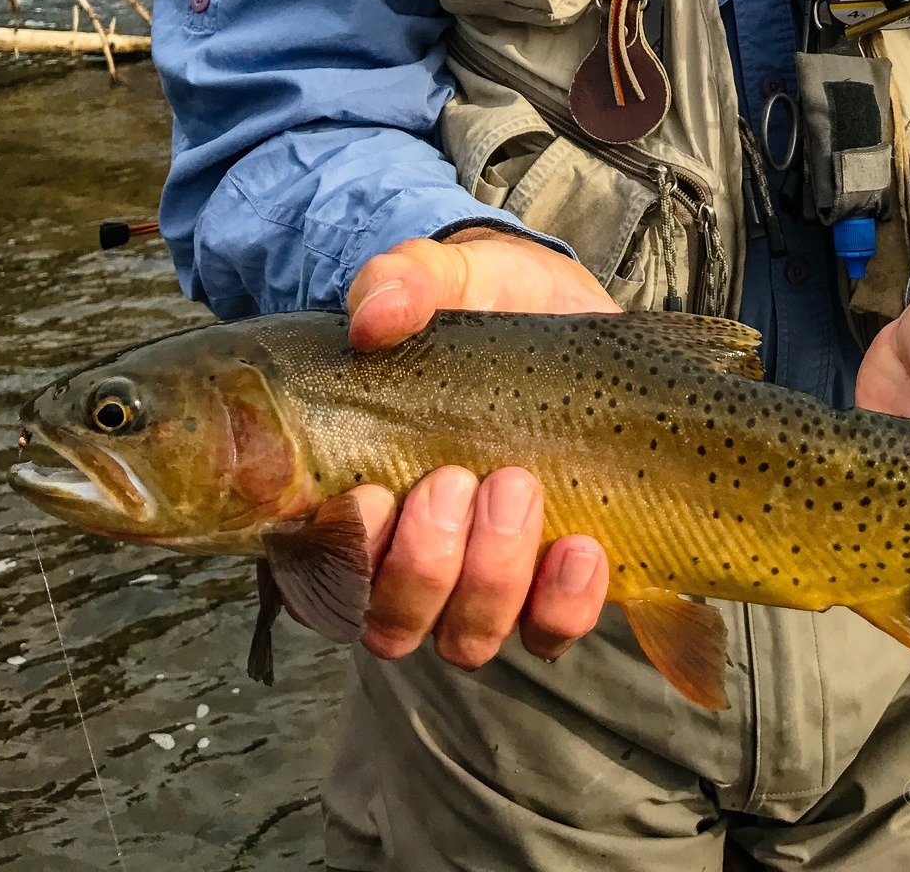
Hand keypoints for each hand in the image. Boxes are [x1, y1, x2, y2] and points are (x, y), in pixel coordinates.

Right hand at [339, 231, 618, 670]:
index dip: (348, 555)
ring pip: (468, 634)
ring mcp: (488, 575)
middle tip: (458, 479)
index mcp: (362, 495)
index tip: (374, 495)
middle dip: (424, 563)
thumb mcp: (445, 274)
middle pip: (394, 620)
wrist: (566, 311)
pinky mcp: (558, 576)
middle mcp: (416, 555)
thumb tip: (372, 316)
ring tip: (519, 486)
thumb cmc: (484, 301)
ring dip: (491, 577)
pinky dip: (565, 602)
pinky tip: (582, 547)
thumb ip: (401, 281)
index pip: (327, 570)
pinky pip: (553, 629)